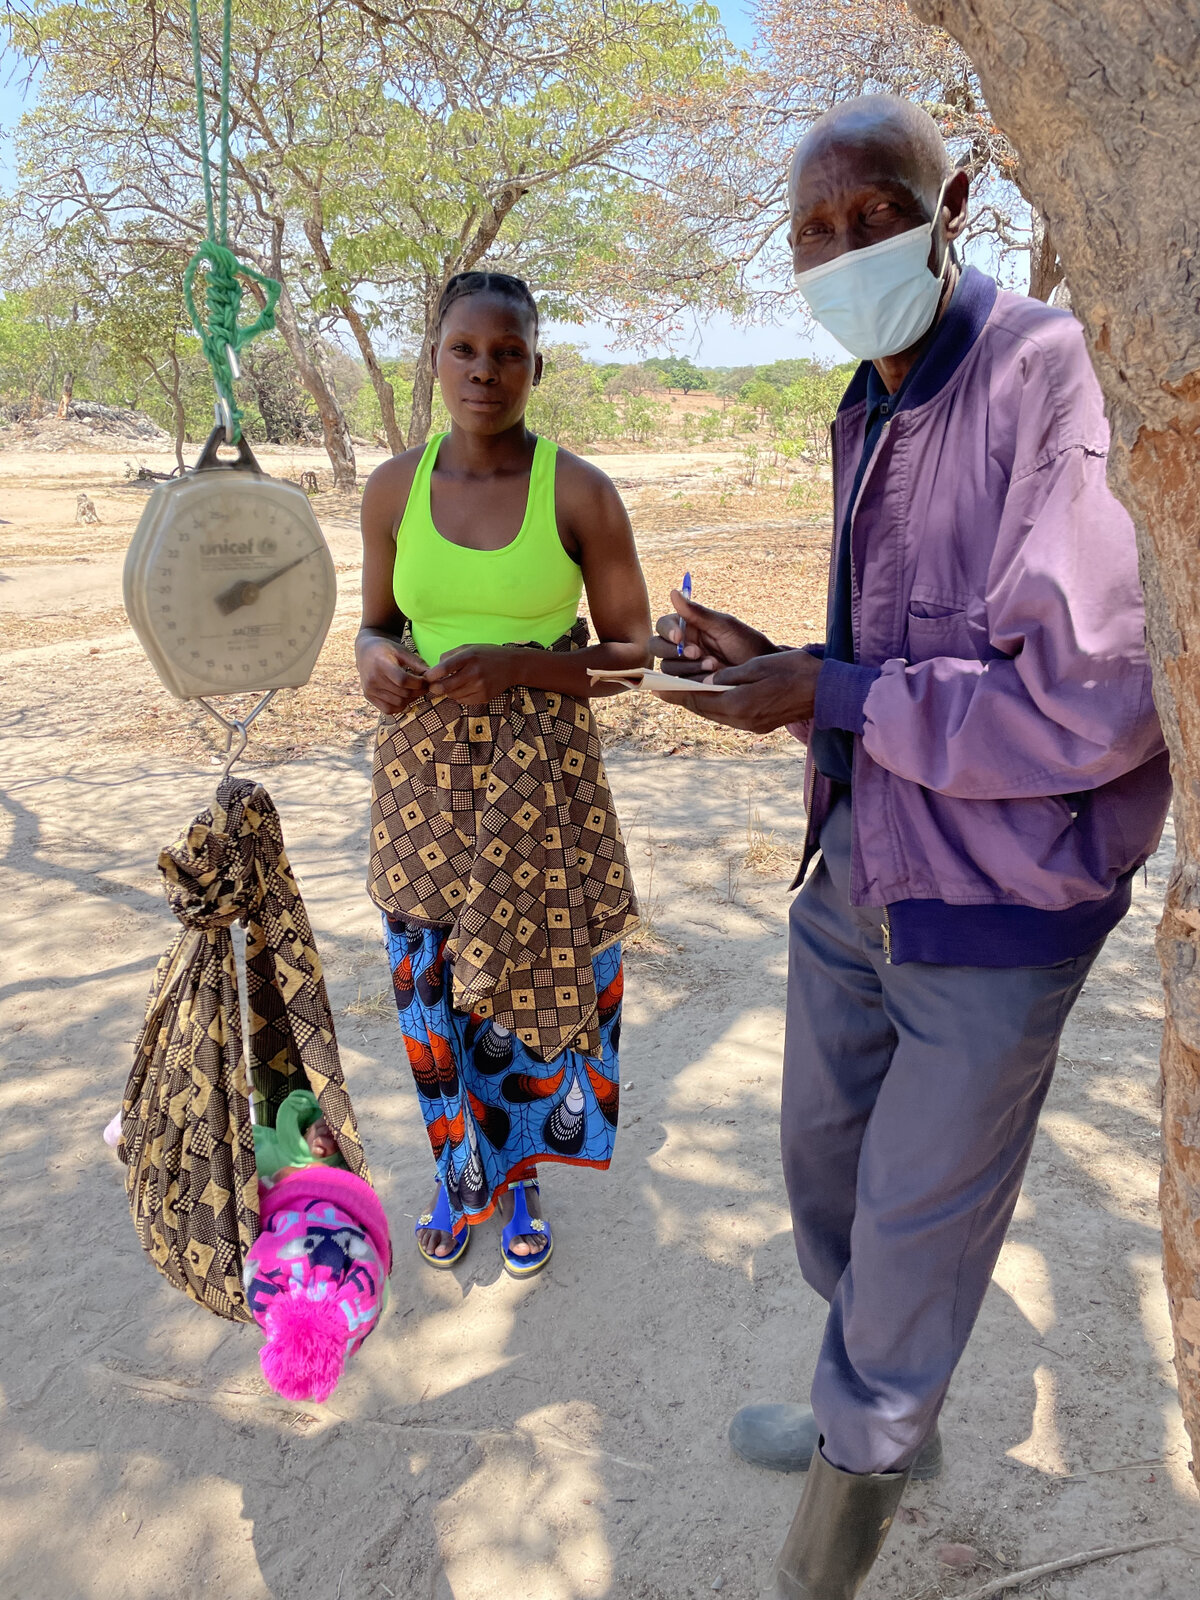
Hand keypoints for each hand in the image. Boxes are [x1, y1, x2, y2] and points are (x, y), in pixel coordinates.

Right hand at [356, 635, 427, 714]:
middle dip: (418, 691)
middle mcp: (372, 679)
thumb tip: (433, 676)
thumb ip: (417, 663)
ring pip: (398, 703)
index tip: (426, 680)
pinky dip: (400, 706)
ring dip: (411, 699)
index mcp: (381, 664)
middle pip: (402, 693)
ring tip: (415, 690)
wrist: (366, 651)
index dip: (418, 683)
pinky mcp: (368, 697)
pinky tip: (404, 697)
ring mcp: (369, 690)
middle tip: (425, 686)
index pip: (403, 680)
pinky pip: (388, 709)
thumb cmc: (387, 649)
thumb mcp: (402, 651)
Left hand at [424, 645, 515, 704]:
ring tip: (454, 684)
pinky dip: (459, 696)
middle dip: (435, 688)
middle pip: (445, 687)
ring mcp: (480, 686)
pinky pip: (463, 701)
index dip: (431, 675)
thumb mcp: (469, 647)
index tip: (428, 677)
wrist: (512, 666)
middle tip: (434, 686)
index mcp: (469, 657)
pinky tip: (465, 688)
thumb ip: (449, 656)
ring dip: (449, 692)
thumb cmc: (487, 655)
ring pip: (452, 695)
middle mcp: (474, 672)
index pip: (444, 668)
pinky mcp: (484, 697)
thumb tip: (434, 669)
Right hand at [650, 589, 776, 679]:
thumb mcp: (724, 626)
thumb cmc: (748, 644)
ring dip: (687, 666)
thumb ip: (697, 613)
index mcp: (690, 626)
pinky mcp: (691, 684)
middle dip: (672, 651)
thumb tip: (673, 592)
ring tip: (713, 665)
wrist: (763, 674)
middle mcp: (684, 644)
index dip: (667, 631)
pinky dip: (691, 680)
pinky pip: (678, 683)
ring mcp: (686, 665)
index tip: (679, 636)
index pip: (664, 625)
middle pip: (657, 646)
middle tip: (695, 653)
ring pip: (667, 666)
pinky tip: (710, 677)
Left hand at [653, 648, 821, 731]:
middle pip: (704, 710)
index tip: (655, 688)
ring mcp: (751, 725)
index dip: (675, 694)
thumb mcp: (757, 666)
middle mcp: (742, 720)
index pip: (698, 701)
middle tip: (661, 688)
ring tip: (680, 691)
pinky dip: (715, 704)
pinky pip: (728, 715)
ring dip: (699, 702)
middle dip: (683, 698)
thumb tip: (708, 678)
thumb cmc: (795, 671)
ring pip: (715, 714)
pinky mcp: (758, 725)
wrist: (827, 691)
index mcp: (740, 705)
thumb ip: (729, 674)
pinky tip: (709, 694)